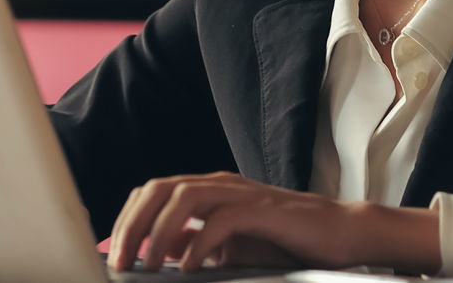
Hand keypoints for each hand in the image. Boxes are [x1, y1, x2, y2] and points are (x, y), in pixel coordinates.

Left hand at [106, 172, 438, 273]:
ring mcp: (241, 193)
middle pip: (159, 189)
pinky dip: (201, 242)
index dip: (126, 219)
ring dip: (158, 231)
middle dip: (132, 224)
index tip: (113, 253)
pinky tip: (191, 267)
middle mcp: (218, 184)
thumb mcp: (227, 246)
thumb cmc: (283, 242)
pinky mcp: (264, 210)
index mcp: (206, 189)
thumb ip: (193, 243)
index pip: (152, 192)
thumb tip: (155, 254)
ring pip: (183, 195)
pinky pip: (222, 219)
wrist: (339, 236)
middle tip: (119, 261)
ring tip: (148, 265)